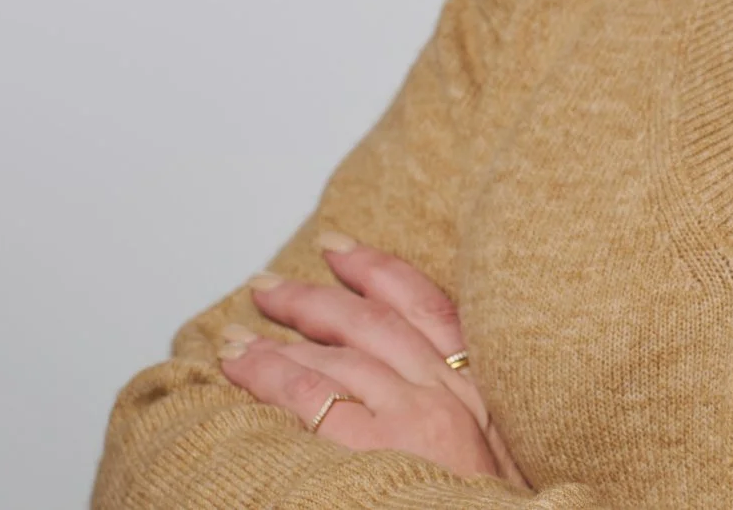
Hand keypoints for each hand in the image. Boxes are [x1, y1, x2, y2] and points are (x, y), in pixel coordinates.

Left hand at [218, 234, 527, 485]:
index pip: (427, 307)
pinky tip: (240, 367)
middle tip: (267, 286)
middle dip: (314, 297)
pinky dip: (270, 374)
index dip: (377, 270)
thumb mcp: (495, 454)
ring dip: (279, 339)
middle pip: (372, 322)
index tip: (338, 247)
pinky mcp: (378, 448)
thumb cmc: (485, 503)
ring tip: (237, 338)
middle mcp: (448, 393)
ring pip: (334, 354)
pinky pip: (310, 395)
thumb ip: (460, 416)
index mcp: (481, 391)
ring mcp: (413, 418)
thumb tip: (407, 393)